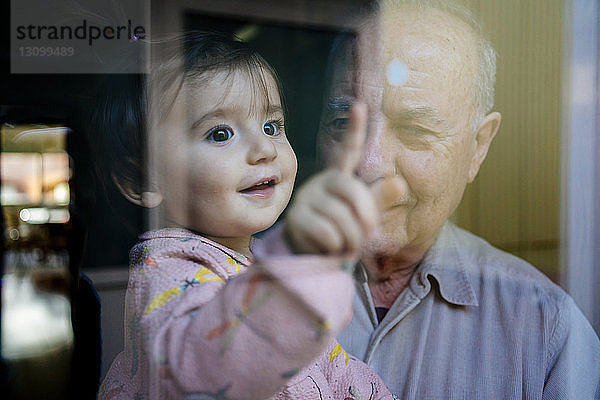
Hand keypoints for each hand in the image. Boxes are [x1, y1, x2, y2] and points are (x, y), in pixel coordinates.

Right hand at [285, 103, 378, 254]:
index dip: (354, 130)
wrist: (314, 253)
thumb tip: (399, 182)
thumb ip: (380, 198)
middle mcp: (320, 182)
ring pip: (341, 218)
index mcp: (340, 176)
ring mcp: (306, 199)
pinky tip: (331, 249)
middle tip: (368, 235)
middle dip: (367, 218)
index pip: (348, 150)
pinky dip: (337, 248)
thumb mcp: (365, 214)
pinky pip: (327, 234)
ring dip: (352, 239)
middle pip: (353, 191)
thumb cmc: (344, 229)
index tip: (360, 106)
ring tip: (348, 246)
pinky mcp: (296, 219)